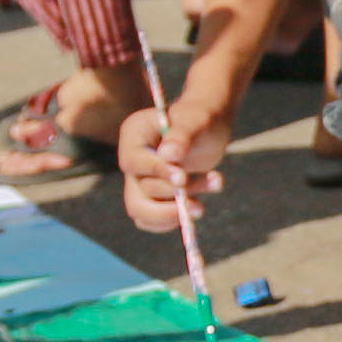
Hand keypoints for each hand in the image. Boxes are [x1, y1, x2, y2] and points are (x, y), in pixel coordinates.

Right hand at [120, 87, 235, 229]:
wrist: (209, 130)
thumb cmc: (202, 120)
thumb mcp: (197, 121)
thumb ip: (183, 135)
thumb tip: (169, 155)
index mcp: (134, 134)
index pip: (134, 161)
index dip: (156, 172)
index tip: (183, 178)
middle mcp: (131, 159)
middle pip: (137, 191)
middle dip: (172, 196)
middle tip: (201, 203)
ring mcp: (139, 180)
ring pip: (144, 211)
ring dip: (178, 210)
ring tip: (210, 192)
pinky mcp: (151, 197)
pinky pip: (151, 221)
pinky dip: (174, 219)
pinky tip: (197, 207)